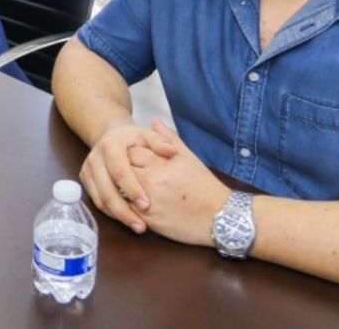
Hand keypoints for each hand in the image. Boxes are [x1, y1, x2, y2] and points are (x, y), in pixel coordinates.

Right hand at [79, 118, 177, 233]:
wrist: (110, 135)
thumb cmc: (133, 138)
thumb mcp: (147, 134)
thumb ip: (160, 141)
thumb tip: (171, 151)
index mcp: (110, 146)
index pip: (119, 171)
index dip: (132, 189)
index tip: (147, 205)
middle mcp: (94, 158)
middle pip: (106, 190)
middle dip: (124, 211)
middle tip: (142, 226)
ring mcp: (87, 170)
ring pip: (100, 200)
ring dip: (118, 216)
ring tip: (137, 227)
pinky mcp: (85, 180)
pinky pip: (97, 202)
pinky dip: (112, 213)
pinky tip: (127, 220)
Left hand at [123, 119, 230, 246]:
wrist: (218, 217)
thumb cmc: (204, 186)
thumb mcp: (188, 157)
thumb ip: (168, 138)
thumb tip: (154, 120)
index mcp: (160, 162)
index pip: (131, 150)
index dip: (132, 152)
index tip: (137, 157)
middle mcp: (151, 180)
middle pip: (122, 169)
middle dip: (124, 170)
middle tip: (132, 173)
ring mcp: (147, 201)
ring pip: (120, 189)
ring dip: (121, 188)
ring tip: (131, 188)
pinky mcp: (146, 219)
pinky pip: (125, 209)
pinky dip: (125, 204)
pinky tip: (134, 203)